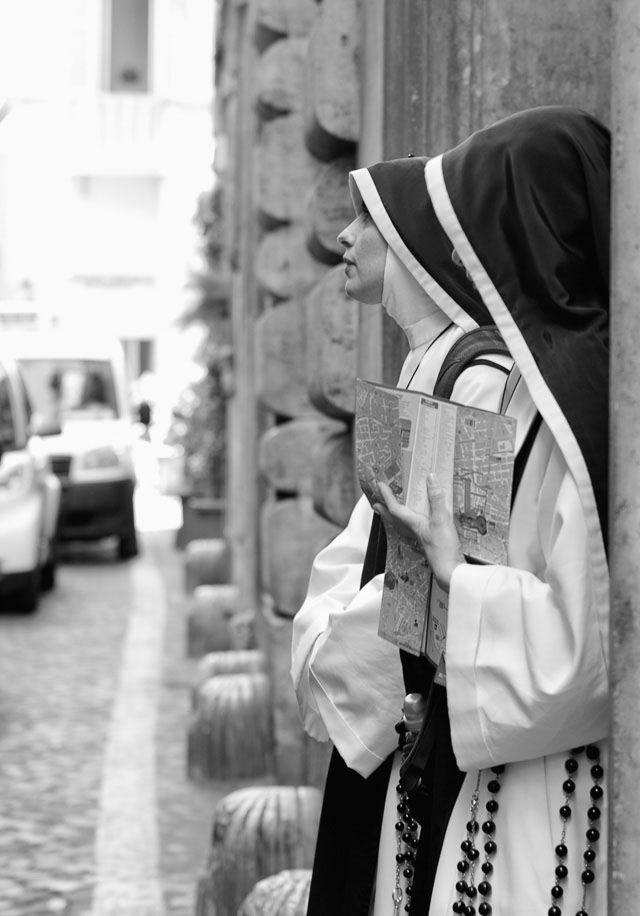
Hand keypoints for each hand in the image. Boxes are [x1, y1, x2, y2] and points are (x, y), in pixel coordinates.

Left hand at [373, 474, 465, 591]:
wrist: (450, 571)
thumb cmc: (444, 548)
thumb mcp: (442, 519)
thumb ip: (437, 499)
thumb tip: (431, 478)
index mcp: (414, 524)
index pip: (396, 508)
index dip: (387, 496)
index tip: (380, 486)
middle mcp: (414, 532)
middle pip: (394, 520)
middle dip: (384, 511)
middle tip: (375, 504)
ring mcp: (420, 539)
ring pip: (402, 527)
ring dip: (393, 519)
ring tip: (389, 514)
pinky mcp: (428, 544)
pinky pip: (412, 532)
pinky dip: (408, 527)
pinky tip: (413, 527)